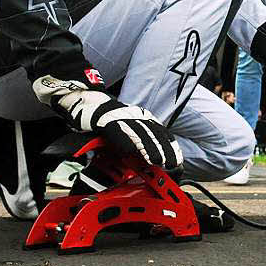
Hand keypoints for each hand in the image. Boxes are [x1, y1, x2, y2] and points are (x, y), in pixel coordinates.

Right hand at [32, 76, 182, 168]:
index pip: (160, 132)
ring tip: (158, 161)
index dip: (170, 146)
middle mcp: (135, 116)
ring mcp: (122, 118)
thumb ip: (139, 138)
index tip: (177, 159)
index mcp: (142, 117)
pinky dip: (128, 144)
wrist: (88, 101)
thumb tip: (147, 158)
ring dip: (150, 149)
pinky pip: (119, 133)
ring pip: (140, 134)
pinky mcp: (108, 121)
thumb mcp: (128, 126)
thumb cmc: (108, 119)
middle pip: (154, 133)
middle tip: (173, 164)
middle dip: (165, 150)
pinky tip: (133, 153)